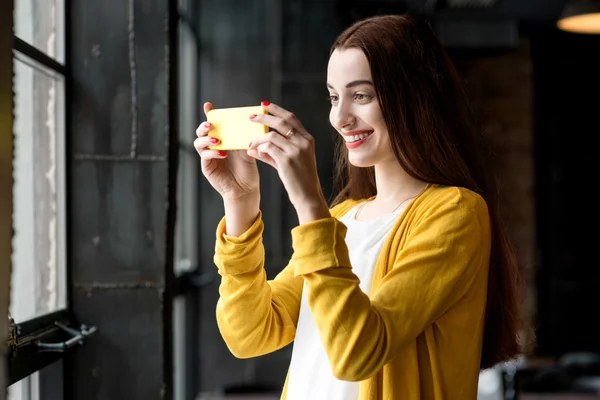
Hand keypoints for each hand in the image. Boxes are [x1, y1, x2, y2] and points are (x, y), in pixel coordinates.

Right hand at [194, 102, 259, 203]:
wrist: (246, 189)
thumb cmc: (247, 170)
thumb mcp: (247, 150)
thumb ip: (244, 138)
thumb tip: (249, 124)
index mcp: (223, 139)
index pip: (214, 124)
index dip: (209, 114)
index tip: (208, 105)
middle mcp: (213, 146)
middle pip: (201, 132)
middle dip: (204, 126)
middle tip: (210, 124)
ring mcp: (208, 156)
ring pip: (198, 143)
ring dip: (207, 139)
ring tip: (217, 140)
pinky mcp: (207, 167)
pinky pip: (205, 156)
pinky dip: (212, 153)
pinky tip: (222, 153)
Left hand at [248, 102, 329, 223]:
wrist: (308, 196)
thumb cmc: (299, 180)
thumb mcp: (289, 162)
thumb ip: (273, 153)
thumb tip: (253, 147)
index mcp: (307, 139)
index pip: (291, 118)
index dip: (277, 110)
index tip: (264, 105)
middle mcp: (303, 142)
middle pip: (281, 122)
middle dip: (264, 117)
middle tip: (251, 117)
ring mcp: (296, 151)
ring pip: (271, 136)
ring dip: (258, 138)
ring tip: (250, 142)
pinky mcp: (287, 160)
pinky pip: (268, 148)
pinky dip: (259, 148)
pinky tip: (254, 151)